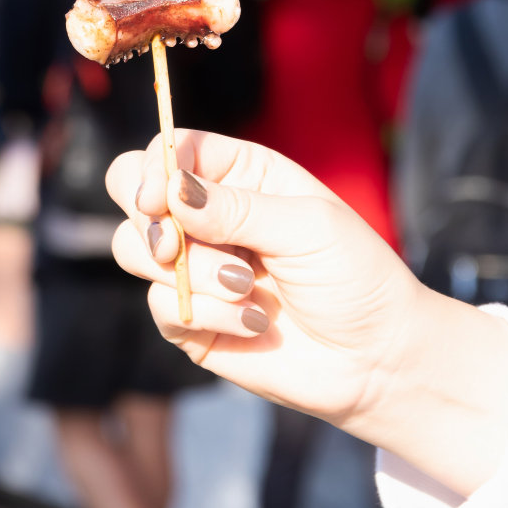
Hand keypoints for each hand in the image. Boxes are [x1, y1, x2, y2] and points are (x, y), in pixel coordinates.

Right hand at [107, 130, 507, 500]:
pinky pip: (161, 308)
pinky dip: (207, 315)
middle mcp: (208, 215)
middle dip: (146, 217)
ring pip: (137, 251)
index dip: (153, 166)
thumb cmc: (354, 275)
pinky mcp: (192, 321)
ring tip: (245, 286)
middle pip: (132, 192)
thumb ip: (236, 209)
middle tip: (173, 245)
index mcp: (240, 173)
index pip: (171, 148)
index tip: (158, 196)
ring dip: (188, 272)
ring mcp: (195, 268)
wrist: (376, 358)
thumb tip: (170, 191)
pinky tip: (253, 323)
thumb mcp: (305, 226)